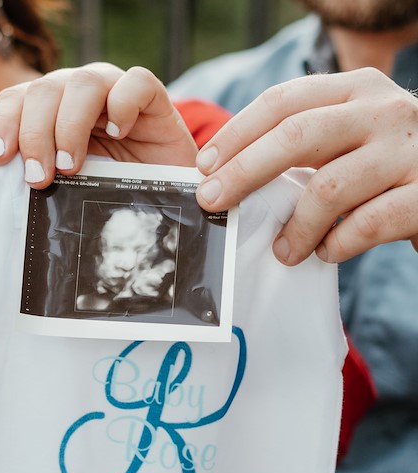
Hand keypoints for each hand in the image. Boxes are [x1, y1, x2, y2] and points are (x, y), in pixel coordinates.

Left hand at [0, 63, 197, 185]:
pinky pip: (136, 82)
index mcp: (51, 111)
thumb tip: (2, 192)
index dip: (3, 123)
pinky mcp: (153, 99)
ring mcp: (115, 92)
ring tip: (70, 166)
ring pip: (83, 83)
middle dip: (35, 135)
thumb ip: (41, 181)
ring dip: (69, 125)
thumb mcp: (69, 191)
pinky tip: (117, 134)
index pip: (16, 100)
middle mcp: (78, 96)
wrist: (166, 202)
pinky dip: (123, 104)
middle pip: (45, 90)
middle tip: (39, 178)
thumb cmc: (112, 198)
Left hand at [194, 68, 417, 263]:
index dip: (238, 132)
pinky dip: (337, 245)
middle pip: (296, 136)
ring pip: (328, 188)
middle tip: (214, 202)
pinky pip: (365, 225)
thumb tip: (229, 177)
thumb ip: (309, 144)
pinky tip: (327, 253)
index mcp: (358, 90)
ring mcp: (407, 152)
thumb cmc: (390, 168)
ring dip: (296, 227)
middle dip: (245, 171)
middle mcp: (384, 112)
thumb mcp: (355, 137)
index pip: (285, 100)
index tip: (204, 165)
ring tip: (284, 251)